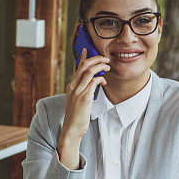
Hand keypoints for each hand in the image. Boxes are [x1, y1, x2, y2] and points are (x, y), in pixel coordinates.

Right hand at [58, 48, 108, 168]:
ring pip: (89, 71)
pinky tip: (104, 82)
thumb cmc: (77, 115)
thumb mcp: (79, 99)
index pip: (78, 67)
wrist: (72, 128)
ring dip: (100, 67)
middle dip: (96, 59)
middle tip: (106, 59)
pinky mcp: (84, 98)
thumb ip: (85, 89)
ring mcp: (78, 92)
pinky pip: (93, 82)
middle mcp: (73, 86)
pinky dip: (100, 79)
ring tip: (108, 68)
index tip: (88, 49)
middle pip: (84, 65)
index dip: (83, 56)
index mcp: (71, 86)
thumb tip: (94, 81)